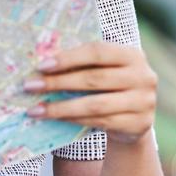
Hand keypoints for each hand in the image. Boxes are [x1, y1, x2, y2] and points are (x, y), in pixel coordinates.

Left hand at [24, 41, 157, 144]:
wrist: (134, 119)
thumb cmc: (110, 87)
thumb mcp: (102, 70)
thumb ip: (82, 64)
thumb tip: (40, 65)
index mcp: (133, 55)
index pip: (97, 52)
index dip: (68, 58)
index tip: (41, 66)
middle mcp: (144, 76)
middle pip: (94, 79)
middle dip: (58, 82)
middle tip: (30, 86)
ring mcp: (144, 102)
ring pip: (95, 104)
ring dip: (60, 107)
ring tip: (35, 109)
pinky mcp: (140, 124)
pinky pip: (99, 122)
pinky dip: (73, 119)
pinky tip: (55, 118)